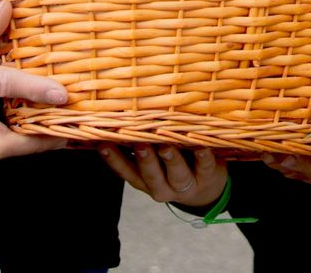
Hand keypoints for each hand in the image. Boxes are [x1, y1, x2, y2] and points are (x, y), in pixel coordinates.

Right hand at [101, 144, 227, 208]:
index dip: (114, 159)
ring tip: (166, 145)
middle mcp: (162, 187)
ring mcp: (185, 184)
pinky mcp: (207, 176)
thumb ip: (139, 148)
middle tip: (139, 143)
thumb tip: (115, 121)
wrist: (208, 189)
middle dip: (144, 160)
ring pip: (177, 174)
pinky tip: (201, 146)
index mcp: (145, 182)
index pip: (126, 172)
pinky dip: (203, 156)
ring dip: (171, 159)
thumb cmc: (172, 167)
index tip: (102, 144)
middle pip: (151, 175)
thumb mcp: (153, 164)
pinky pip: (205, 166)